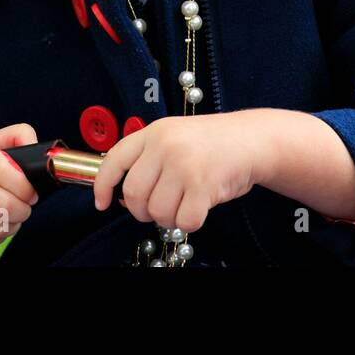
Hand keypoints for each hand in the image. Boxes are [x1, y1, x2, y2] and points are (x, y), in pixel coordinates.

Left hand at [90, 113, 261, 233]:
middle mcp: (165, 145)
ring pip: (157, 211)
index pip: (115, 159)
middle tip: (160, 207)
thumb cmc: (214, 143)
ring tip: (186, 202)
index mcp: (154, 132)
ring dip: (170, 217)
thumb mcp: (176, 137)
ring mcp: (183, 164)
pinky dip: (191, 222)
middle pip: (134, 193)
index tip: (101, 203)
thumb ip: (150, 159)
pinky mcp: (202, 185)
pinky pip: (183, 220)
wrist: (253, 139)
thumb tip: (124, 196)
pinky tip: (200, 206)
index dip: (103, 185)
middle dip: (143, 210)